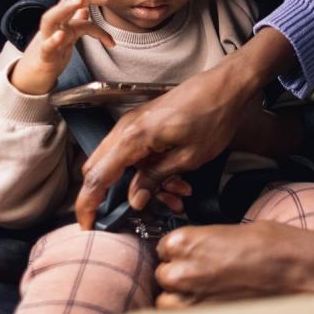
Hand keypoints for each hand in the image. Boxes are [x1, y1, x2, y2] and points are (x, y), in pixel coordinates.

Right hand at [10, 0, 114, 94]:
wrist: (30, 76)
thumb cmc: (51, 54)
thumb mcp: (66, 37)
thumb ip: (76, 23)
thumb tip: (86, 9)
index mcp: (61, 23)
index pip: (75, 6)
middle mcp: (54, 28)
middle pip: (63, 7)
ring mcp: (47, 40)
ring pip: (50, 19)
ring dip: (65, 9)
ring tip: (81, 2)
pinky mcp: (44, 57)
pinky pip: (46, 47)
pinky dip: (53, 41)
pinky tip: (61, 35)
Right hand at [74, 28, 297, 228]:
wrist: (226, 87)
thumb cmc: (213, 116)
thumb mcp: (189, 157)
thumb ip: (156, 178)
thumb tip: (134, 199)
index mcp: (133, 137)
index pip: (97, 177)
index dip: (87, 205)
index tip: (88, 227)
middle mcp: (126, 129)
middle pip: (100, 170)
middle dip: (115, 197)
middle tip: (133, 215)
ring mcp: (134, 125)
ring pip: (121, 165)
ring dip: (142, 185)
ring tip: (174, 197)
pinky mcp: (145, 125)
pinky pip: (137, 155)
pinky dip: (150, 172)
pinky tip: (177, 183)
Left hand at [154, 222, 313, 307]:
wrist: (304, 273)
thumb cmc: (278, 247)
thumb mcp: (235, 230)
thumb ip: (206, 242)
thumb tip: (197, 249)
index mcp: (187, 242)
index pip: (163, 247)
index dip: (180, 251)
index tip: (193, 254)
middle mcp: (183, 272)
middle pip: (163, 276)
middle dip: (180, 275)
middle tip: (206, 273)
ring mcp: (193, 302)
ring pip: (168, 303)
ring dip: (183, 298)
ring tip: (210, 291)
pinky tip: (216, 304)